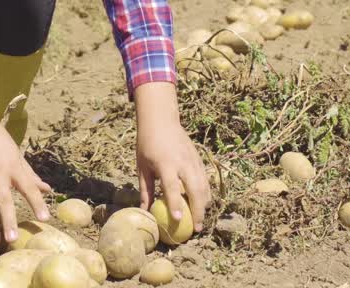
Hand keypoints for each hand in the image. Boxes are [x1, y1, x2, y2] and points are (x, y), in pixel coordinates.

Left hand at [134, 82, 209, 224]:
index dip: (175, 204)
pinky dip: (207, 193)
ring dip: (205, 204)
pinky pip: (206, 179)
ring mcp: (193, 160)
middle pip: (195, 190)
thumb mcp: (142, 166)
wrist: (161, 120)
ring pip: (204, 185)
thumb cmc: (147, 144)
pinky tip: (204, 203)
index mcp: (165, 164)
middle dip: (198, 211)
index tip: (179, 220)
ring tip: (201, 220)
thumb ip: (145, 189)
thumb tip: (144, 211)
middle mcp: (182, 162)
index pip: (172, 187)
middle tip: (196, 228)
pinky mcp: (199, 158)